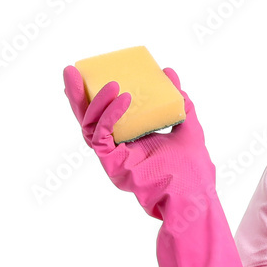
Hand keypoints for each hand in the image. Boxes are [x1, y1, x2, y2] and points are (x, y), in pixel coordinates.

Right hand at [63, 64, 216, 218]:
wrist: (195, 194)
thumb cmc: (192, 170)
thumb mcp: (188, 128)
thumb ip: (180, 104)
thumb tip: (170, 74)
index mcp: (132, 141)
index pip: (107, 116)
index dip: (97, 97)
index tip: (95, 73)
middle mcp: (118, 149)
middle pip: (89, 119)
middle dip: (78, 95)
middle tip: (71, 71)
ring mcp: (113, 158)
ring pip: (90, 126)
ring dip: (95, 102)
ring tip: (110, 83)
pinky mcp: (112, 164)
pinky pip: (101, 136)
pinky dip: (109, 115)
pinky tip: (123, 98)